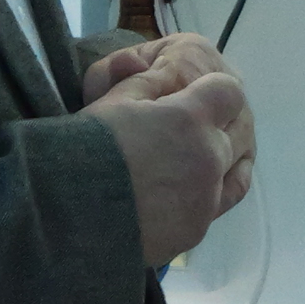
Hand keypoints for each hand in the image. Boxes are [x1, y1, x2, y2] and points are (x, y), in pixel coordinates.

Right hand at [81, 41, 255, 265]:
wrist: (65, 218)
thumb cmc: (85, 150)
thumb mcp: (113, 102)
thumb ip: (148, 84)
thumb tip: (165, 72)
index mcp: (190, 119)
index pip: (229, 92)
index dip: (215, 90)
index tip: (199, 93)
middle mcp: (209, 158)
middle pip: (238, 130)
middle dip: (222, 121)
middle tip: (198, 123)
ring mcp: (207, 198)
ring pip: (237, 168)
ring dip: (227, 155)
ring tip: (208, 152)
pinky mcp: (196, 230)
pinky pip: (221, 203)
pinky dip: (216, 189)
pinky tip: (199, 187)